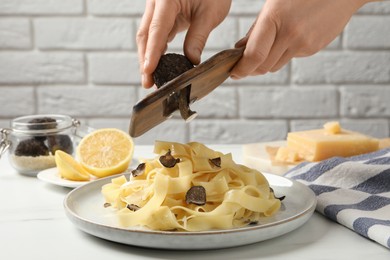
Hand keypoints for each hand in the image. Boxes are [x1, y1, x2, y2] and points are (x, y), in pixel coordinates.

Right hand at [137, 0, 231, 87]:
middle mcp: (156, 2)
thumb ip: (198, 37)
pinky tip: (159, 66)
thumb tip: (191, 61)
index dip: (152, 53)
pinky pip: (155, 34)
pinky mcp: (162, 14)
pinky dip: (156, 50)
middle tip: (148, 83)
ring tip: (152, 79)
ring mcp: (157, 8)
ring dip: (148, 57)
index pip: (157, 30)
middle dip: (145, 60)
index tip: (148, 71)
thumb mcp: (211, 13)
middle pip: (146, 35)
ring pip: (148, 36)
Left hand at [230, 0, 371, 78]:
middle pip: (263, 66)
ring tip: (267, 47)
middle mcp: (290, 34)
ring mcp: (304, 43)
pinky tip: (291, 37)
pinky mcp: (313, 48)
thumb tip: (240, 49)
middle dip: (251, 69)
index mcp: (274, 18)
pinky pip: (291, 58)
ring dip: (266, 63)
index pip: (254, 55)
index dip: (241, 69)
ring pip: (276, 65)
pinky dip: (284, 54)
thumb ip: (256, 29)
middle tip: (244, 65)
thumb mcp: (273, 4)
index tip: (234, 73)